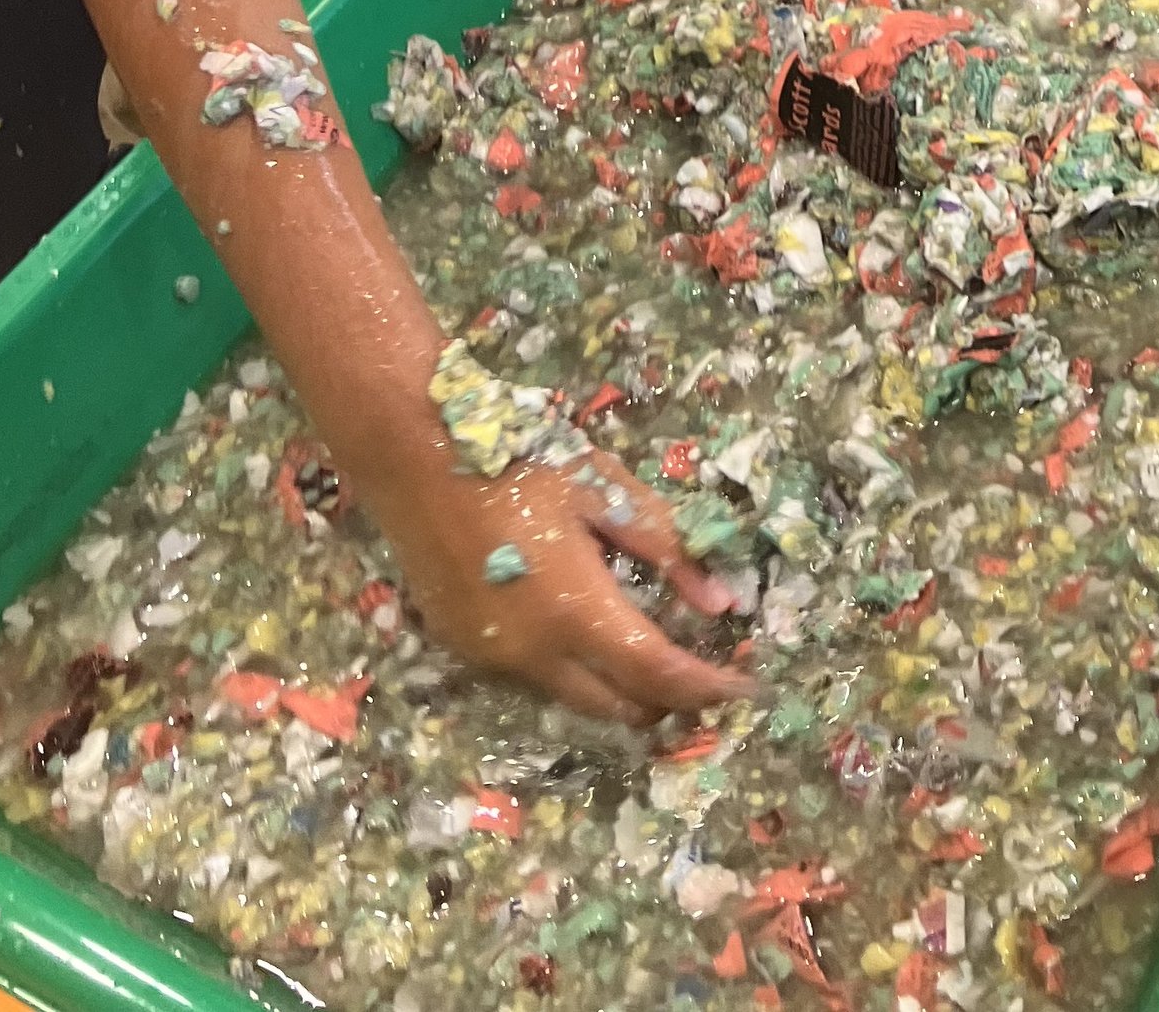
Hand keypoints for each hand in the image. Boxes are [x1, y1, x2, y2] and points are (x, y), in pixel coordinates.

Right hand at [376, 439, 741, 726]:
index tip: (746, 686)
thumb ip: (663, 545)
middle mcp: (533, 652)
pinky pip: (534, 676)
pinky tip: (585, 626)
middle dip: (666, 698)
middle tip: (702, 670)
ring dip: (617, 687)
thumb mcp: (601, 488)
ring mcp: (492, 657)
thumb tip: (719, 598)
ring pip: (573, 698)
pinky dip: (573, 667)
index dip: (705, 688)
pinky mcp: (463, 648)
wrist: (413, 454)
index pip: (655, 673)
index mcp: (575, 609)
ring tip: (650, 648)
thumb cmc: (518, 458)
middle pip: (616, 705)